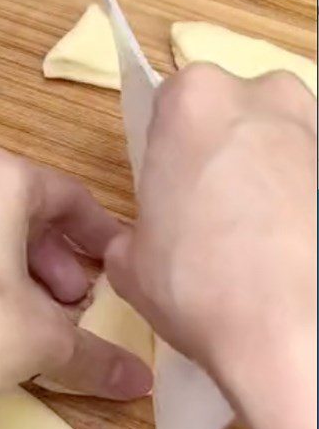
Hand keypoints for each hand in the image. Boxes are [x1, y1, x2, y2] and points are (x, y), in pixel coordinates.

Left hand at [0, 144, 152, 407]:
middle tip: (74, 305)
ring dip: (23, 269)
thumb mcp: (42, 342)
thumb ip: (97, 355)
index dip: (101, 237)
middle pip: (27, 212)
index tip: (119, 269)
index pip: (70, 198)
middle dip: (59, 260)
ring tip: (36, 318)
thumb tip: (141, 381)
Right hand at [105, 64, 315, 380]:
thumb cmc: (199, 286)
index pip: (169, 104)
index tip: (170, 189)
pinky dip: (306, 201)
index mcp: (192, 101)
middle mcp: (264, 94)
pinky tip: (297, 248)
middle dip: (223, 154)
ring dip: (272, 174)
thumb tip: (145, 241)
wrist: (299, 334)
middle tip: (212, 215)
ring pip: (284, 140)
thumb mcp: (128, 264)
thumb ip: (132, 232)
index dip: (167, 151)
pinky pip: (316, 176)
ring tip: (263, 240)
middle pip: (233, 114)